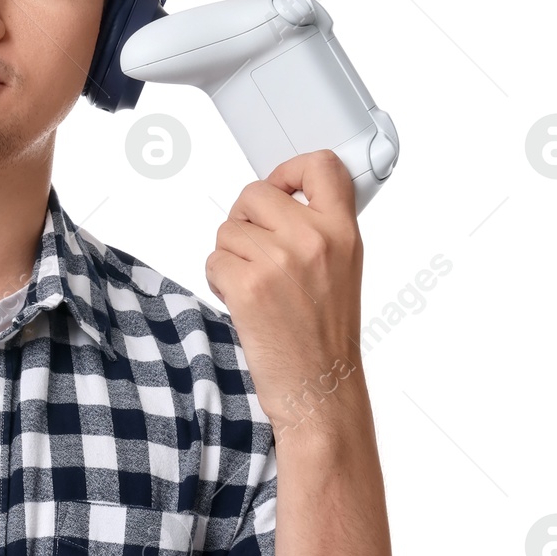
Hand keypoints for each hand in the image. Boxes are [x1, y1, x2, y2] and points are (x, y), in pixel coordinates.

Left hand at [204, 149, 364, 437]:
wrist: (320, 389)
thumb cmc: (325, 338)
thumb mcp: (342, 269)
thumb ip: (320, 230)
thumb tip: (285, 199)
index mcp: (343, 232)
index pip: (321, 165)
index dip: (290, 170)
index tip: (281, 186)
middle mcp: (313, 239)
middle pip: (254, 193)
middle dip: (245, 222)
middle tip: (257, 254)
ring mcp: (279, 261)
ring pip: (228, 230)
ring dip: (230, 257)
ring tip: (256, 287)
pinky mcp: (248, 286)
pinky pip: (213, 261)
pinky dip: (219, 282)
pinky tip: (243, 303)